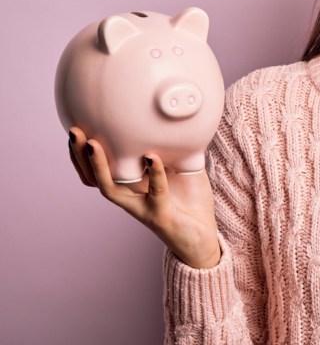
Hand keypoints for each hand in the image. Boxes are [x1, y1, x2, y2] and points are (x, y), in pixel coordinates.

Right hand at [68, 127, 220, 268]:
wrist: (203, 239)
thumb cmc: (190, 203)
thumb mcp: (181, 169)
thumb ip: (174, 149)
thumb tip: (174, 121)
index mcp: (131, 187)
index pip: (97, 172)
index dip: (83, 154)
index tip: (77, 129)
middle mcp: (130, 199)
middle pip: (93, 179)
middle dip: (80, 156)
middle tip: (75, 133)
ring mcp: (142, 208)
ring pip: (111, 190)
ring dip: (100, 167)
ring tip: (94, 144)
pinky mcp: (161, 216)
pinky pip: (155, 193)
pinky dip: (154, 174)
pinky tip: (151, 157)